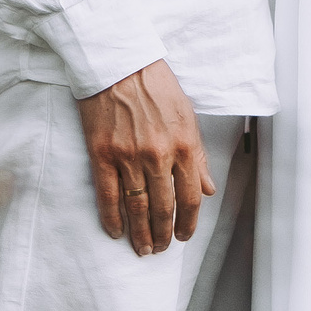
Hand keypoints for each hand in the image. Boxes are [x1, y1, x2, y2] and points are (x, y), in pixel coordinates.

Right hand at [76, 60, 213, 255]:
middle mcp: (158, 155)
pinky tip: (116, 232)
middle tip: (160, 249)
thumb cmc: (155, 84)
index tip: (184, 236)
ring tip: (142, 249)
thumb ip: (198, 155)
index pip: (190, 197)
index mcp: (183, 145)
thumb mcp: (187, 115)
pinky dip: (112, 218)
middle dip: (163, 234)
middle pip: (164, 208)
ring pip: (137, 207)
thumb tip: (209, 189)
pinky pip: (108, 195)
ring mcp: (128, 157)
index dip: (188, 222)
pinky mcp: (102, 154)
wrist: (117, 62)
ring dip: (141, 233)